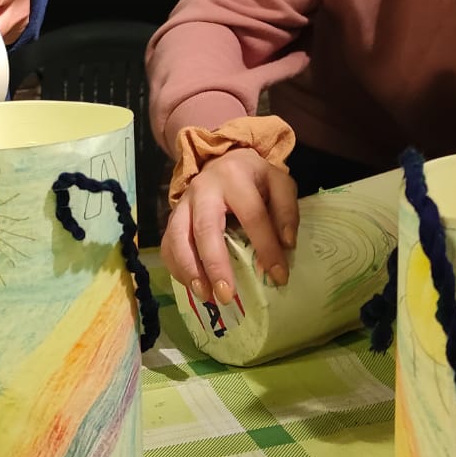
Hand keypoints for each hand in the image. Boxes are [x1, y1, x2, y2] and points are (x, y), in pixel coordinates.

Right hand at [160, 148, 298, 303]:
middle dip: (215, 264)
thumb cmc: (254, 178)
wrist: (222, 160)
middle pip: (205, 228)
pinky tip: (194, 286)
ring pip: (177, 237)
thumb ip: (286, 211)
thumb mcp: (279, 183)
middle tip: (226, 295)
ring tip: (206, 296)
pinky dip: (177, 268)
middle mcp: (203, 189)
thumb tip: (287, 245)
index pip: (252, 215)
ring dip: (190, 270)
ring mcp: (183, 203)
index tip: (279, 277)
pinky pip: (168, 244)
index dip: (266, 247)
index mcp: (235, 178)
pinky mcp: (172, 217)